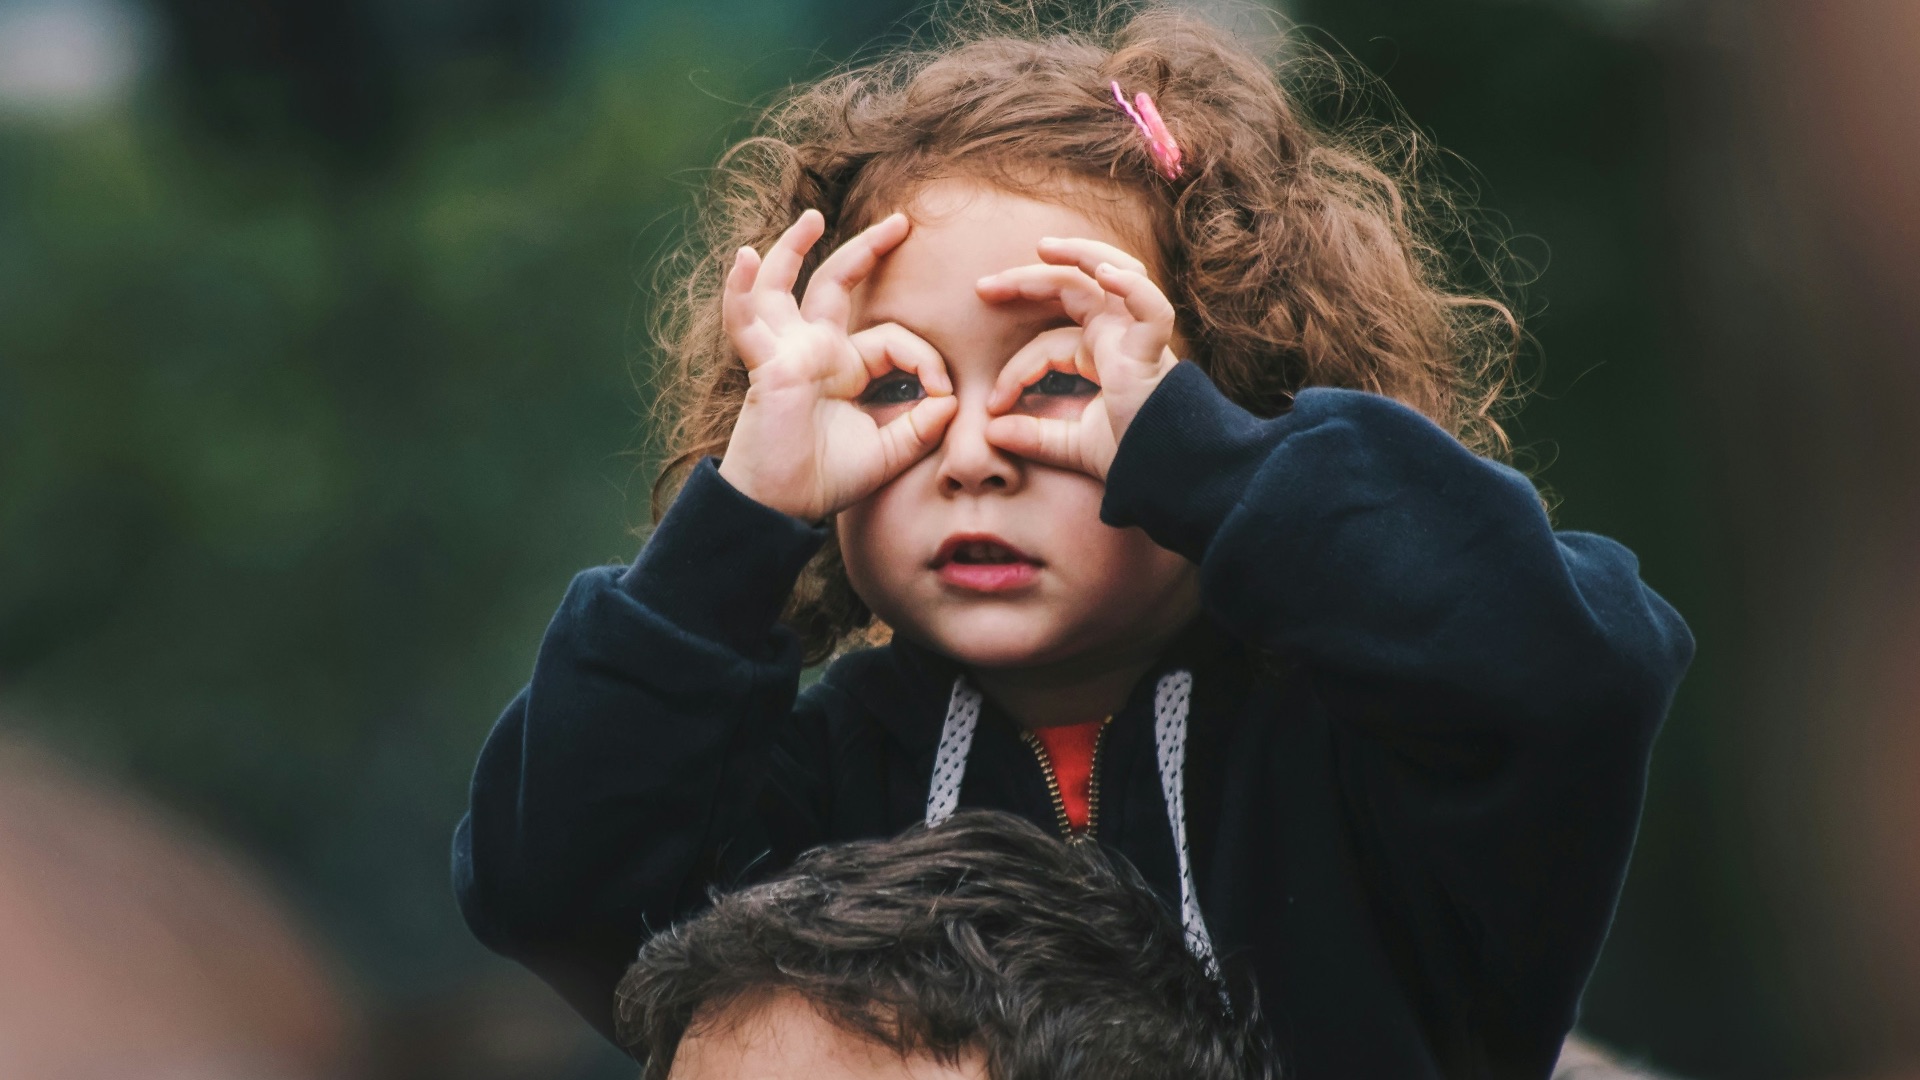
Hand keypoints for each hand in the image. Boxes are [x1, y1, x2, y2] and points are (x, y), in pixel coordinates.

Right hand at [717, 209, 957, 521]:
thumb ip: (921, 427)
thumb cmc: (826, 480)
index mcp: (845, 368)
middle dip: (868, 251)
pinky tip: (745, 259)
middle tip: (901, 222)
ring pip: (784, 287)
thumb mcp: (888, 452)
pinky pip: (746, 321)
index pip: (893, 338)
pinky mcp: (766, 365)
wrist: (782, 507)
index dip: (925, 359)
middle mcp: (814, 351)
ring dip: (792, 249)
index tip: (945, 394)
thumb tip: (951, 400)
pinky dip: (741, 290)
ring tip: (811, 218)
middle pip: (837, 285)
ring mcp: (786, 352)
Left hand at [975, 237, 1179, 479]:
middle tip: (983, 288)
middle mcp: (1118, 335)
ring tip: (1044, 248)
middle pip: (1072, 289)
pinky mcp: (1153, 349)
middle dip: (1028, 280)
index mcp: (1100, 352)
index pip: (1047, 344)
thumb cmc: (1129, 455)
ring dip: (1080, 255)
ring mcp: (1137, 336)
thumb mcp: (1072, 445)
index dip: (1015, 371)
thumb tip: (990, 432)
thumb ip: (1034, 437)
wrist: (1166, 473)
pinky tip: (1104, 272)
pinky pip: (1150, 307)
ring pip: (1114, 274)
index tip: (992, 405)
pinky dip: (1131, 286)